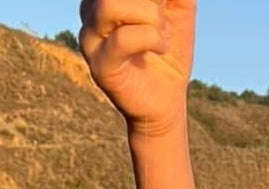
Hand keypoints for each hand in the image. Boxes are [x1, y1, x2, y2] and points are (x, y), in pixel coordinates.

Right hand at [79, 0, 195, 135]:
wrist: (169, 99)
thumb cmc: (169, 49)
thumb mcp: (178, 6)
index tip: (162, 5)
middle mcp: (90, 12)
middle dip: (150, 1)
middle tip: (163, 16)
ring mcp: (90, 40)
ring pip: (111, 5)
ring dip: (150, 17)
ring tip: (162, 33)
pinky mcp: (100, 67)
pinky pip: (122, 39)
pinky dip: (151, 38)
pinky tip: (160, 47)